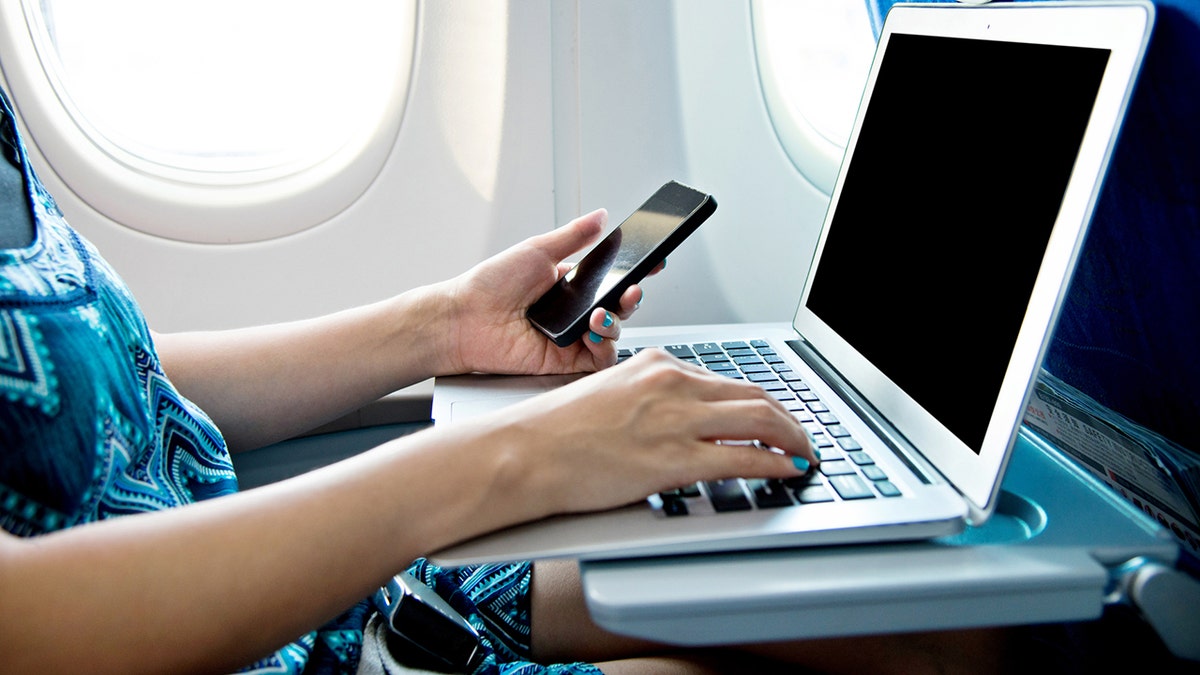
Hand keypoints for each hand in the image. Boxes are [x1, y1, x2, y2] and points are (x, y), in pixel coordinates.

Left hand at [441, 209, 648, 375]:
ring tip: (600, 315)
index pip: (613, 279)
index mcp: (571, 285)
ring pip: (614, 333)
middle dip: (633, 298)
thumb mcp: (537, 250)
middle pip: (619, 307)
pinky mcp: (566, 361)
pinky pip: (599, 359)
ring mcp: (572, 337)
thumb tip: (601, 215)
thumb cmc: (491, 284)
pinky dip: (605, 347)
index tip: (654, 264)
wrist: (465, 318)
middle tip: (633, 289)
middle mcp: (574, 312)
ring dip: (616, 322)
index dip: (636, 273)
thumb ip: (574, 235)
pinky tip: (593, 334)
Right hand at [481, 349, 819, 516]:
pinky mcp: (675, 458)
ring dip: (792, 438)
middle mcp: (672, 383)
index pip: (725, 380)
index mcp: (656, 364)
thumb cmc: (556, 432)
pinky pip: (744, 457)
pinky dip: (776, 463)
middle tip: (800, 436)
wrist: (526, 452)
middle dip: (787, 418)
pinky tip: (787, 470)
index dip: (759, 402)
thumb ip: (650, 400)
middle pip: (754, 394)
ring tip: (803, 453)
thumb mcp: (610, 394)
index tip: (771, 417)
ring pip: (759, 419)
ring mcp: (676, 419)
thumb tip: (680, 421)